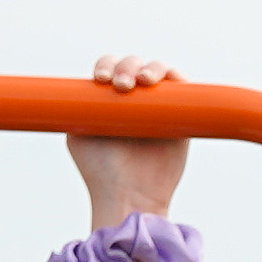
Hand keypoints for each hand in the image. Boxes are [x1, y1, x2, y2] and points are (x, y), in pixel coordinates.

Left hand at [71, 54, 188, 223]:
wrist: (130, 197)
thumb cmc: (100, 171)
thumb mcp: (78, 134)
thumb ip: (78, 107)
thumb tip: (84, 85)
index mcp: (109, 99)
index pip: (110, 68)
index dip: (108, 65)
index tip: (102, 79)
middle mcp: (135, 100)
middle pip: (133, 64)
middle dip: (127, 67)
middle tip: (123, 86)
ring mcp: (159, 108)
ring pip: (158, 72)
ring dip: (152, 69)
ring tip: (144, 82)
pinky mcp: (182, 119)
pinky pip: (183, 89)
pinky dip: (177, 78)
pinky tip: (168, 80)